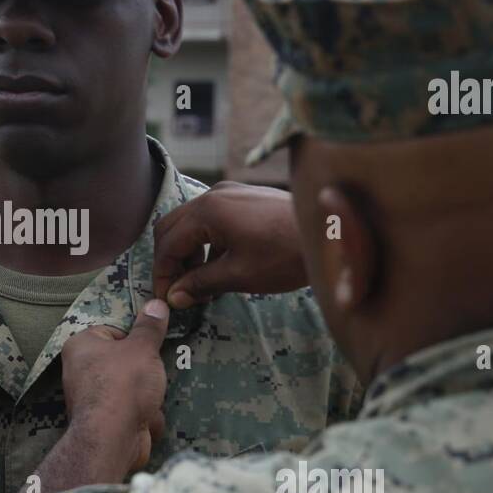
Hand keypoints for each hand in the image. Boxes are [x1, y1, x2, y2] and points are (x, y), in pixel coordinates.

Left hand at [59, 299, 169, 478]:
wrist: (114, 438)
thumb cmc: (123, 383)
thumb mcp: (142, 348)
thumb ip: (150, 327)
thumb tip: (156, 304)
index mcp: (80, 345)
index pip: (112, 331)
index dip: (134, 338)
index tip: (149, 346)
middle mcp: (79, 370)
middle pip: (124, 361)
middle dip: (144, 370)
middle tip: (154, 372)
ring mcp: (90, 398)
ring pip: (131, 388)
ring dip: (147, 394)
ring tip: (152, 397)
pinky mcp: (103, 422)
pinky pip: (130, 411)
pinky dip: (143, 415)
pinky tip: (148, 418)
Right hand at [153, 182, 306, 308]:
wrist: (329, 232)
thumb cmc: (285, 255)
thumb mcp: (239, 275)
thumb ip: (200, 283)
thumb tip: (175, 297)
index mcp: (207, 211)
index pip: (168, 244)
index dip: (163, 274)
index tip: (167, 299)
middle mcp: (213, 195)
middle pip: (171, 228)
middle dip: (170, 261)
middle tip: (178, 291)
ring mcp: (229, 193)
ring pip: (190, 224)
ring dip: (188, 253)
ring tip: (200, 285)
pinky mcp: (243, 199)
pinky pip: (210, 220)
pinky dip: (205, 243)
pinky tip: (217, 267)